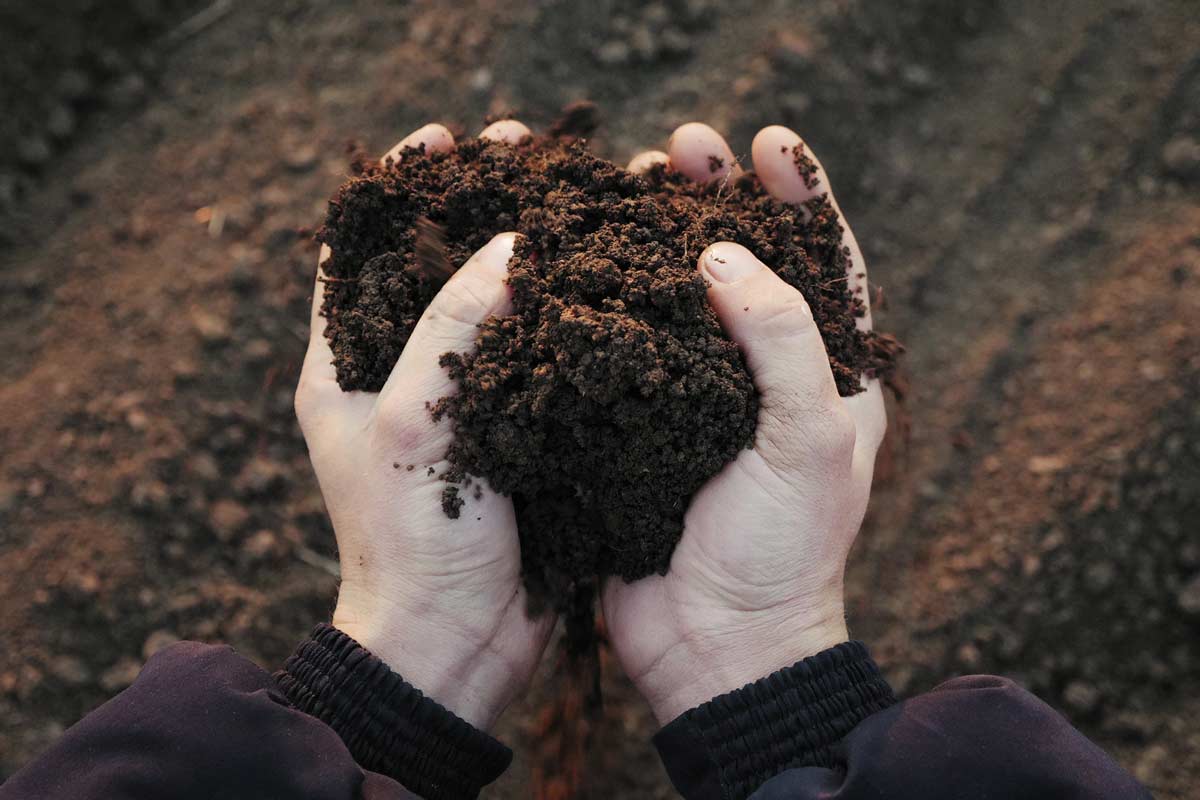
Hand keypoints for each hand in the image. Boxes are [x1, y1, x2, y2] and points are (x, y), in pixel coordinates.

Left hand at [295, 120, 551, 730]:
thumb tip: (508, 246)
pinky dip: (562, 313)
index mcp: (342, 367)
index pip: (359, 251)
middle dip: (477, 206)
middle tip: (527, 153)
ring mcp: (458, 404)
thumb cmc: (410, 539)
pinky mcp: (511, 432)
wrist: (457, 642)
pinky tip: (603, 278)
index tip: (445, 139)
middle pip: (433, 267)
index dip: (400, 188)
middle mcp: (397, 376)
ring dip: (527, 253)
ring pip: (490, 306)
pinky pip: (534, 355)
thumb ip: (449, 325)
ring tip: (573, 199)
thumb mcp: (409, 419)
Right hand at [603, 123, 886, 723]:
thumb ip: (781, 341)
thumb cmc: (782, 552)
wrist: (716, 648)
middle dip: (716, 200)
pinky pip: (624, 348)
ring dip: (652, 238)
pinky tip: (576, 263)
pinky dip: (604, 303)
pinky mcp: (641, 424)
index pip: (825, 262)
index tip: (767, 143)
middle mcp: (763, 378)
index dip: (801, 196)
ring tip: (625, 183)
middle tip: (680, 147)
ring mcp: (697, 400)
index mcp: (828, 376)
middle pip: (744, 264)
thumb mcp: (809, 442)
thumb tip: (724, 257)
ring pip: (677, 298)